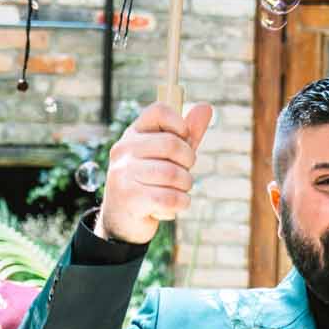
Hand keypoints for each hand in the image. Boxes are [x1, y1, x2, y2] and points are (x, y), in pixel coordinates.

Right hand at [96, 100, 213, 244]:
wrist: (121, 221)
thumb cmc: (150, 183)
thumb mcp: (169, 157)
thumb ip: (187, 134)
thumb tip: (207, 107)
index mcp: (133, 134)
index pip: (159, 111)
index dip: (180, 124)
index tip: (184, 140)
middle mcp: (124, 150)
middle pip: (171, 144)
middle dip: (188, 161)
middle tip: (185, 172)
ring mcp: (124, 174)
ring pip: (173, 174)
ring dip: (185, 186)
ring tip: (178, 191)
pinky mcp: (130, 198)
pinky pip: (170, 198)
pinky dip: (179, 204)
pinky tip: (170, 207)